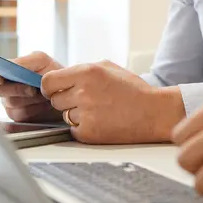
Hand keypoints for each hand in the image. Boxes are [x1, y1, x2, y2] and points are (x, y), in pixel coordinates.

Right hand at [0, 51, 62, 123]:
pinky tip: (43, 104)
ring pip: (10, 103)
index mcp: (6, 70)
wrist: (69, 92)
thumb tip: (11, 66)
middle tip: (33, 89)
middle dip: (17, 89)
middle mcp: (5, 87)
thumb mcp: (42, 61)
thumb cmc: (54, 73)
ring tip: (44, 94)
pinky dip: (34, 109)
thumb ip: (25, 62)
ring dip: (29, 99)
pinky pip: (20, 115)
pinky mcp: (18, 117)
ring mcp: (10, 103)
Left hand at [41, 61, 183, 144]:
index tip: (55, 90)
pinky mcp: (88, 133)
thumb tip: (59, 77)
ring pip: (64, 115)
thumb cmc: (133, 90)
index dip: (50, 87)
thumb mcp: (107, 68)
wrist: (153, 113)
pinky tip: (100, 121)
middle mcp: (83, 92)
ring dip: (76, 114)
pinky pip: (73, 130)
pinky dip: (83, 127)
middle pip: (54, 100)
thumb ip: (81, 70)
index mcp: (87, 72)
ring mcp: (85, 114)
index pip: (48, 81)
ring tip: (97, 111)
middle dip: (66, 100)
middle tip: (85, 101)